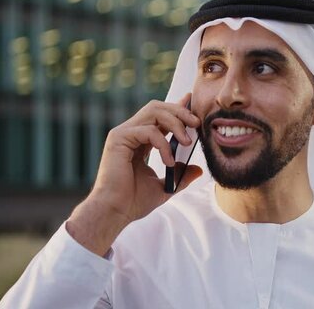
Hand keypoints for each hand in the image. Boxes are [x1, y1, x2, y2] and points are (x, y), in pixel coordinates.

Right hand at [67, 94, 202, 255]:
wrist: (115, 212)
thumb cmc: (133, 202)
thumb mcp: (165, 186)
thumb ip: (180, 175)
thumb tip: (198, 169)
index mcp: (139, 141)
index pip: (159, 116)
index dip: (176, 106)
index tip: (191, 101)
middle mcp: (130, 133)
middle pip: (157, 108)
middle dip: (180, 111)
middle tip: (196, 124)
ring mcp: (123, 134)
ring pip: (154, 112)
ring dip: (175, 123)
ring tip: (187, 141)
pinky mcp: (118, 139)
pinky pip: (149, 131)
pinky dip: (164, 145)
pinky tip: (168, 162)